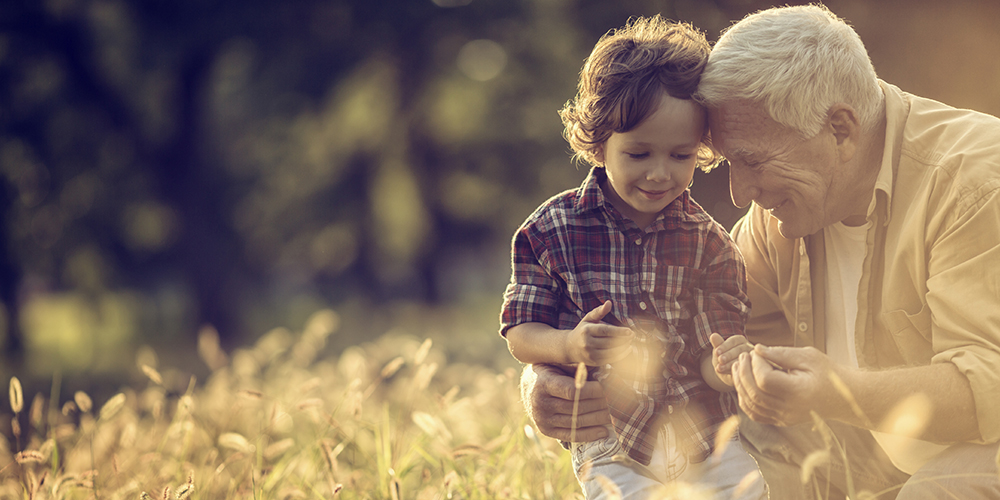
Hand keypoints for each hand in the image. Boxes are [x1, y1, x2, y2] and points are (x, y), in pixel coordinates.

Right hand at [520, 363, 610, 441]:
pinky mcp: (546, 430)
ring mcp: (542, 419)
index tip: (607, 387)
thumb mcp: (558, 362)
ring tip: (614, 414)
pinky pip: (571, 435)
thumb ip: (577, 367)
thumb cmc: (551, 370)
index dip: (593, 391)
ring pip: (576, 422)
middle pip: (577, 407)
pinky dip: (589, 435)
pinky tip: (604, 431)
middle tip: (616, 400)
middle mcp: (540, 403)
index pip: (572, 391)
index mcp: (544, 383)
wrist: (529, 386)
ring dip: (598, 419)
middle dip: (600, 404)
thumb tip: (604, 370)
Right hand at [566, 301, 633, 365]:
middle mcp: (587, 343)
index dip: (618, 331)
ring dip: (623, 348)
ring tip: (631, 342)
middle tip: (633, 335)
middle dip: (623, 339)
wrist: (569, 348)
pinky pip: (610, 360)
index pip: (605, 331)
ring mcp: (590, 354)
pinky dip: (621, 355)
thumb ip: (599, 311)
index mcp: (586, 330)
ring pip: (611, 352)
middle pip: (609, 342)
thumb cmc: (582, 331)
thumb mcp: (588, 319)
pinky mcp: (594, 362)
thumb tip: (609, 303)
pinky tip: (628, 349)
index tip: (630, 331)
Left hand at [710, 333, 752, 385]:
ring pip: (743, 360)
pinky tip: (727, 374)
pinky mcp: (753, 369)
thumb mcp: (719, 352)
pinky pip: (746, 369)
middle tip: (720, 360)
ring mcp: (753, 358)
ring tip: (719, 368)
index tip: (716, 352)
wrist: (727, 374)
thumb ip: (717, 344)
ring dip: (730, 364)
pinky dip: (736, 372)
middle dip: (728, 355)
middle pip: (740, 349)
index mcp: (740, 340)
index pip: (733, 341)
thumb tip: (713, 335)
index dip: (725, 346)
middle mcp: (749, 348)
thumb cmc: (723, 359)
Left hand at [731, 344, 846, 425]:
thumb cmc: (827, 373)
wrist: (843, 397)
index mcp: (798, 392)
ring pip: (752, 405)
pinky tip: (744, 385)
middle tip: (743, 357)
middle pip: (755, 394)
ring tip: (739, 368)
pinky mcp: (782, 421)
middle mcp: (789, 409)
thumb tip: (757, 349)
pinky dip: (745, 400)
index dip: (755, 364)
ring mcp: (785, 418)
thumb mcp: (808, 357)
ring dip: (740, 385)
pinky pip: (756, 414)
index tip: (756, 352)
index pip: (765, 380)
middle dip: (743, 373)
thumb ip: (781, 353)